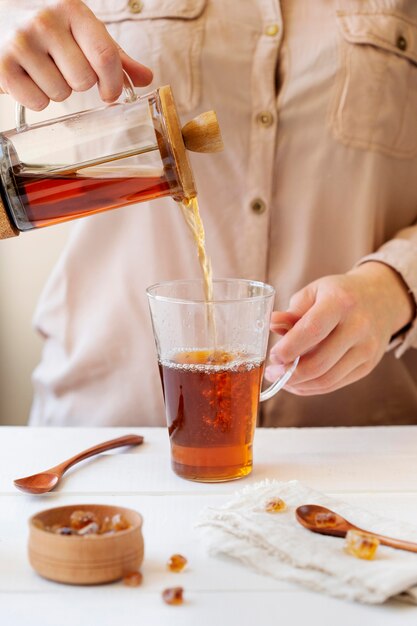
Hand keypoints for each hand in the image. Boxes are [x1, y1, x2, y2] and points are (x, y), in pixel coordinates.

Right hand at [0, 0, 152, 109]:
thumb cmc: (47, 34)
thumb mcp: (81, 34)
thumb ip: (113, 56)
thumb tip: (146, 77)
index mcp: (71, 9)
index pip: (105, 55)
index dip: (113, 83)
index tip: (110, 93)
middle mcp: (45, 20)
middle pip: (83, 80)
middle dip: (77, 84)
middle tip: (61, 68)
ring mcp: (21, 42)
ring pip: (61, 94)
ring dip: (55, 91)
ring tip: (41, 70)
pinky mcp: (3, 66)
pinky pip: (38, 103)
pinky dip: (36, 99)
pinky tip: (27, 78)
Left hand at [265, 262, 415, 394]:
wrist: (380, 297)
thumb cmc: (339, 294)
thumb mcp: (315, 292)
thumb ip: (293, 311)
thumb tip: (271, 324)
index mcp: (340, 302)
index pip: (313, 330)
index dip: (289, 348)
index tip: (273, 356)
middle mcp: (358, 326)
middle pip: (320, 362)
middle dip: (290, 373)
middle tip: (272, 373)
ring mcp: (366, 348)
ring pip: (327, 379)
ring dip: (299, 384)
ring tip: (281, 379)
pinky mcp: (368, 365)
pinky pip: (335, 384)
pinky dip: (312, 388)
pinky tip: (298, 382)